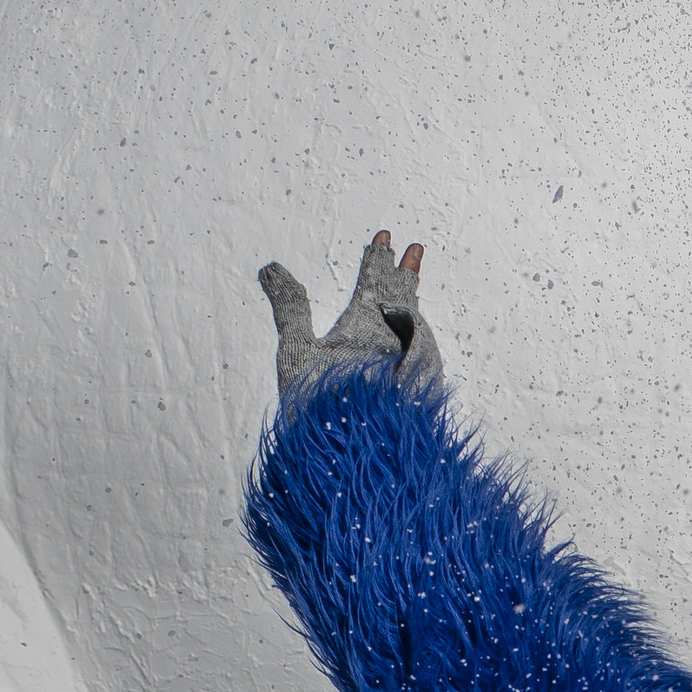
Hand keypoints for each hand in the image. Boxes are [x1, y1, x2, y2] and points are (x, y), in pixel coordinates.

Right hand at [258, 229, 442, 403]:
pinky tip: (412, 338)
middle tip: (415, 251)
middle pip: (401, 296)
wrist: (356, 454)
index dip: (377, 257)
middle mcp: (397, 336)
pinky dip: (414, 334)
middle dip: (404, 272)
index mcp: (367, 322)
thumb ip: (288, 307)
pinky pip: (420, 349)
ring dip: (409, 301)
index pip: (373, 279)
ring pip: (413, 321)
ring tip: (411, 287)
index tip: (384, 237)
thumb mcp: (297, 351)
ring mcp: (413, 361)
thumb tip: (271, 268)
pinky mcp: (420, 386)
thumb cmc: (321, 404)